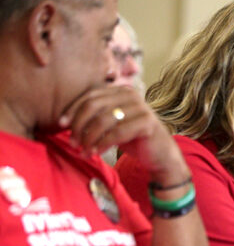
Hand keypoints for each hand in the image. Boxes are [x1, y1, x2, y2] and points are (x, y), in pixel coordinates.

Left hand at [59, 85, 187, 185]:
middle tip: (73, 142)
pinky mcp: (147, 123)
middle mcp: (131, 95)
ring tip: (84, 151)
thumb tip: (64, 121)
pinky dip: (102, 144)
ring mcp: (141, 108)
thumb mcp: (111, 124)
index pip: (90, 96)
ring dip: (89, 138)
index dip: (73, 110)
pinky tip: (96, 152)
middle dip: (79, 125)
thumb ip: (95, 117)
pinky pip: (117, 133)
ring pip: (104, 120)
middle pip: (94, 106)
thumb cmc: (132, 138)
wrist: (160, 154)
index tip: (61, 125)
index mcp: (120, 91)